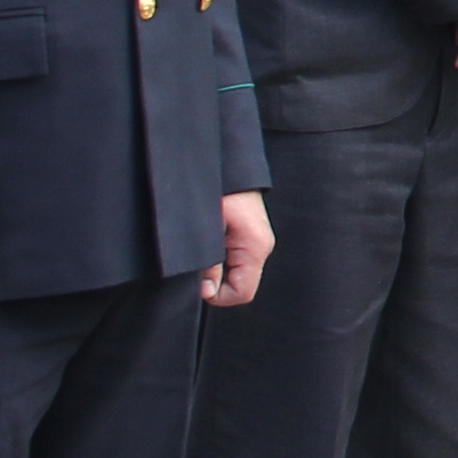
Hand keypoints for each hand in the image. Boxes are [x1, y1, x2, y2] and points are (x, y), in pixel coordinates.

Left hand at [208, 189, 274, 306]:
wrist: (227, 161)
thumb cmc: (218, 188)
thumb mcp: (208, 229)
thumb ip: (208, 262)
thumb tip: (206, 289)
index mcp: (255, 247)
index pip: (241, 293)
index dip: (216, 295)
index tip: (198, 282)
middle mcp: (261, 245)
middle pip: (239, 283)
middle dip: (215, 280)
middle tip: (197, 260)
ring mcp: (257, 239)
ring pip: (236, 270)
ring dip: (215, 266)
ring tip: (202, 245)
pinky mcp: (249, 232)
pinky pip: (235, 256)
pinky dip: (219, 255)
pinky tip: (209, 239)